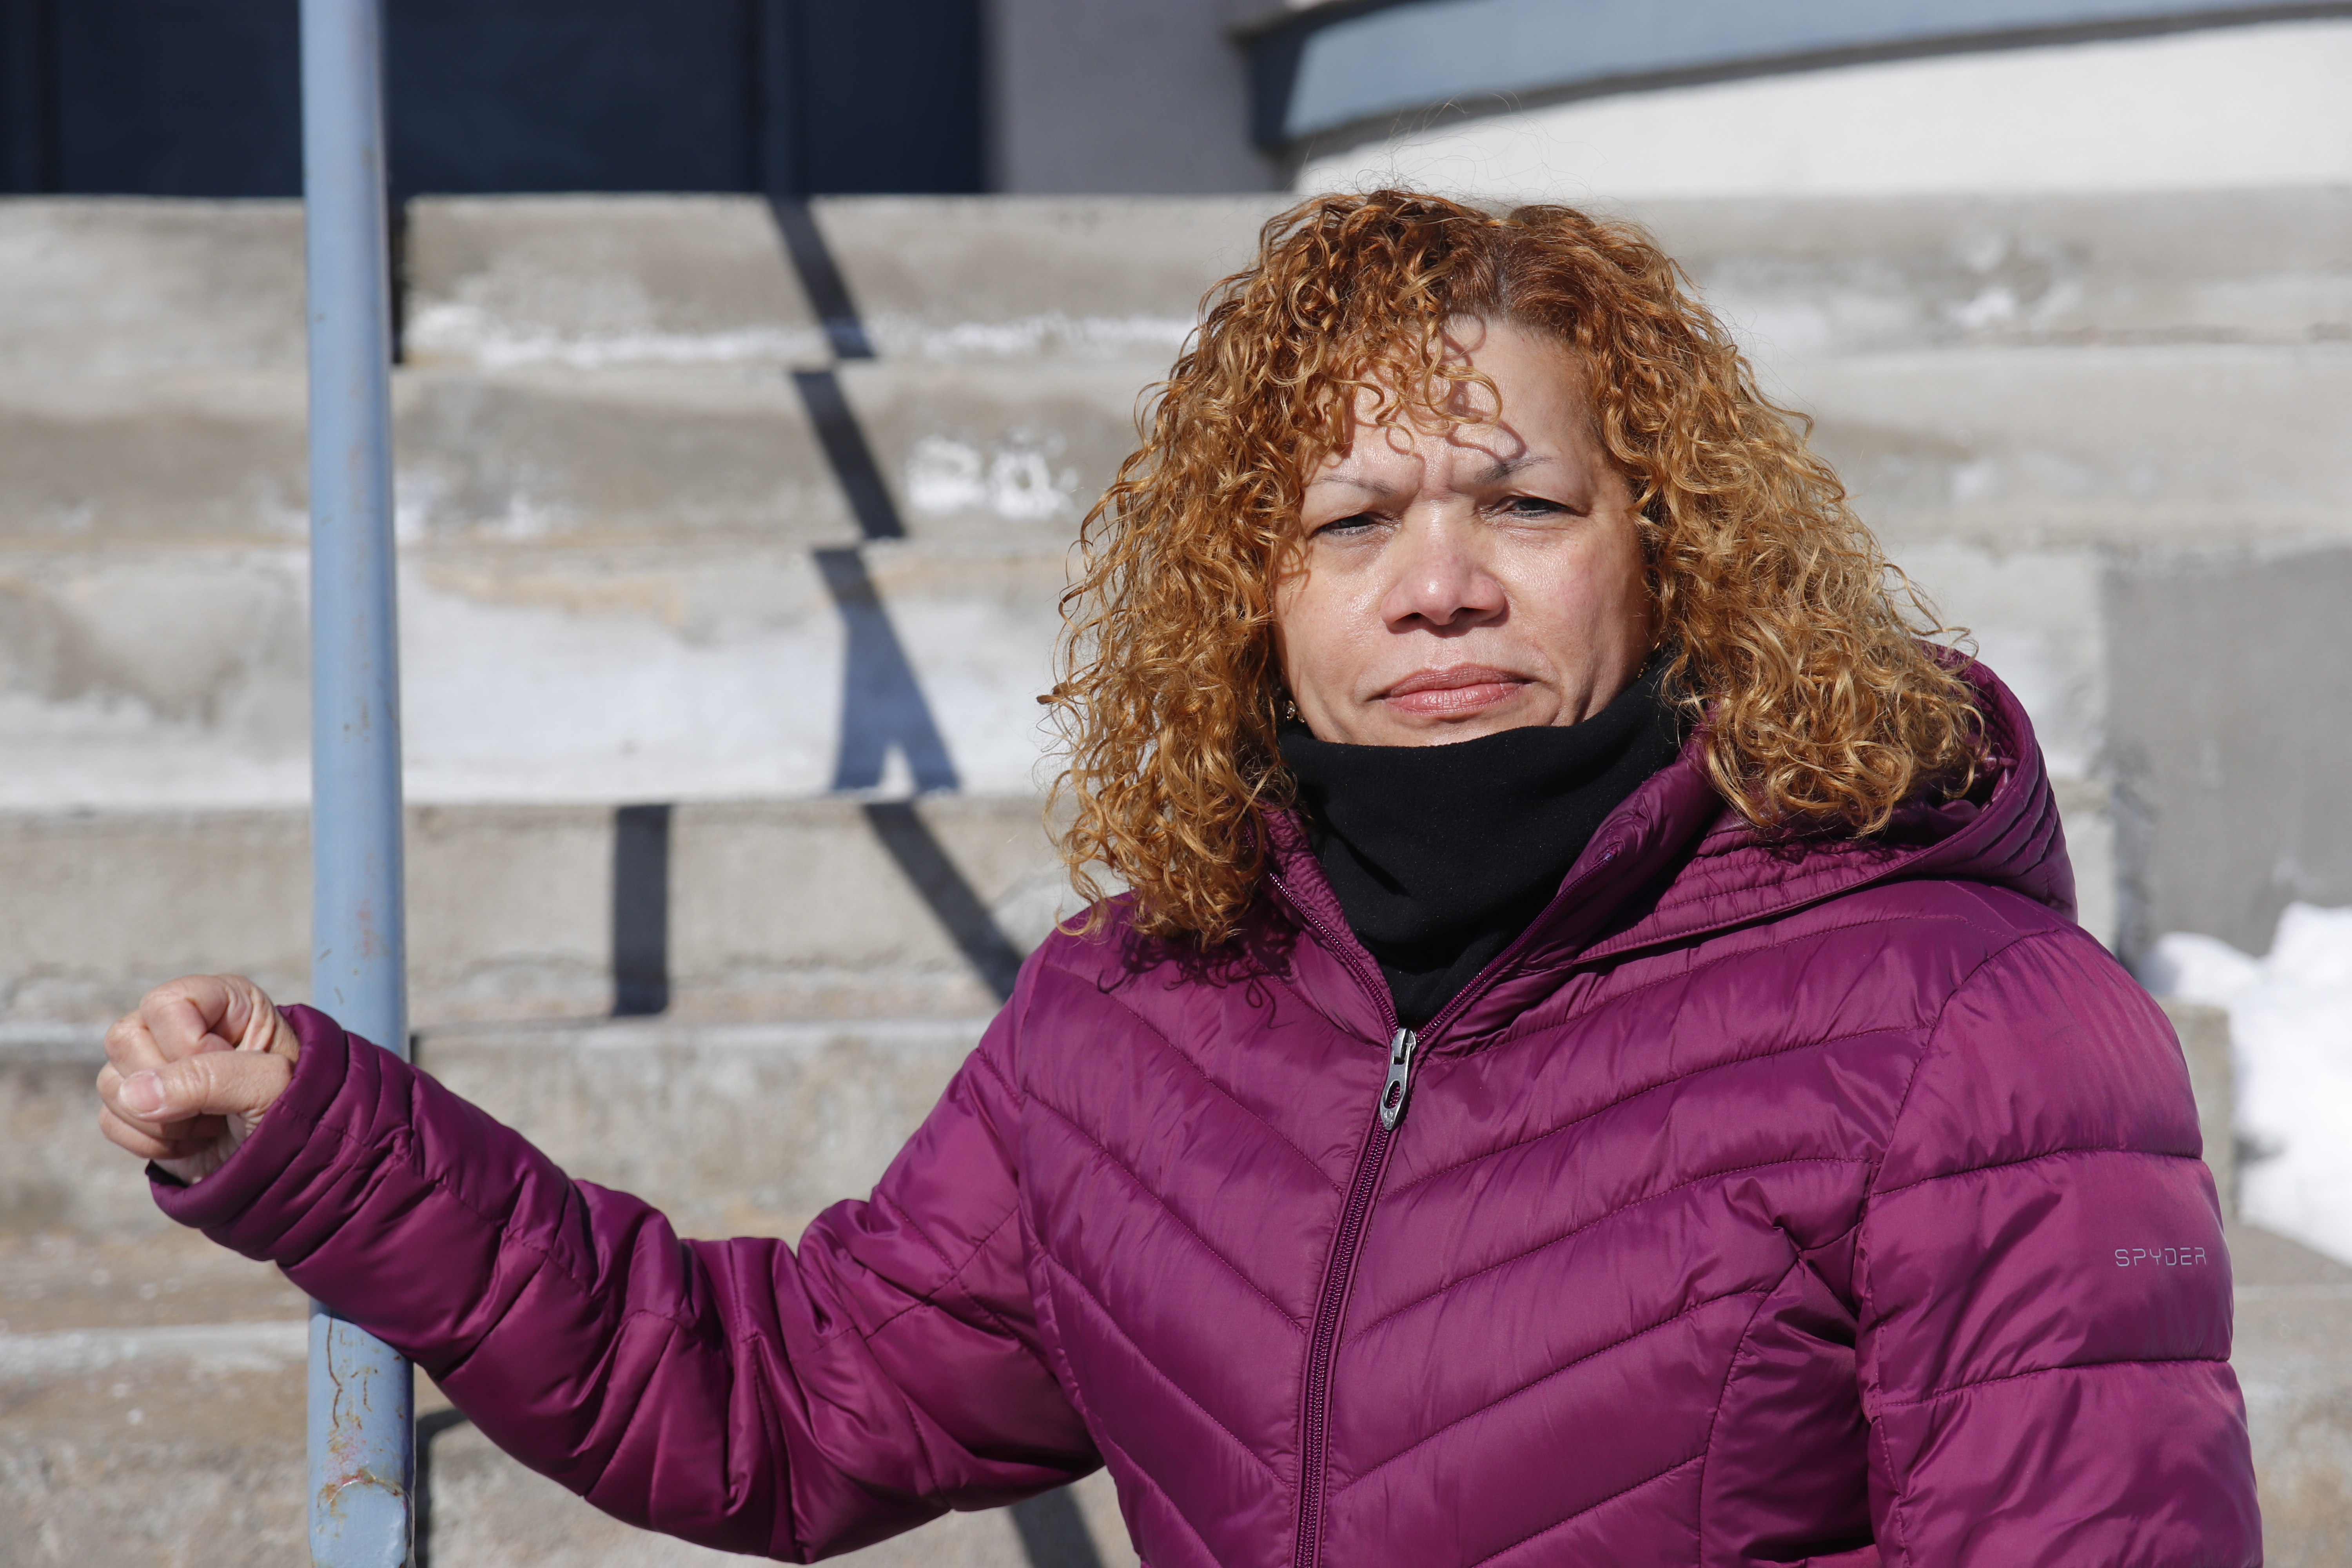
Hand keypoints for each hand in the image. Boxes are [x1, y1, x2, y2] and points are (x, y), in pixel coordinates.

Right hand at [96, 975, 301, 1184]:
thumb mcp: (268, 1087)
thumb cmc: (294, 1112)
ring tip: (210, 1124)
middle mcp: (180, 1026)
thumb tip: (134, 1093)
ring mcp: (155, 1067)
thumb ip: (211, 1079)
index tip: (229, 1066)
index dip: (189, 1043)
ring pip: (112, 1082)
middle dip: (171, 1085)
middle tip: (218, 1103)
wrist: (288, 1165)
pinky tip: (191, 1141)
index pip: (166, 1003)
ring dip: (162, 1119)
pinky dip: (151, 1142)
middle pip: (124, 1037)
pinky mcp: (139, 1109)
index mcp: (223, 1001)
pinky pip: (110, 1120)